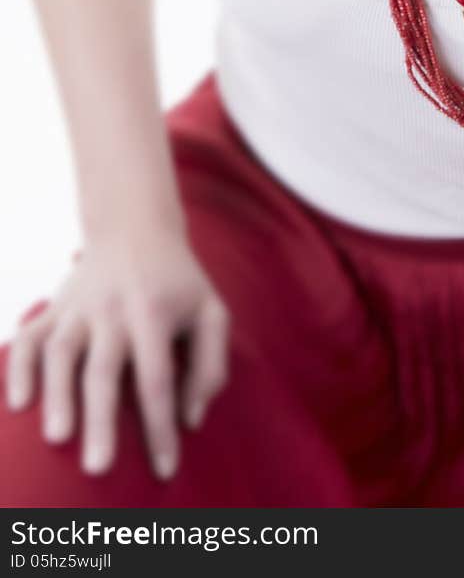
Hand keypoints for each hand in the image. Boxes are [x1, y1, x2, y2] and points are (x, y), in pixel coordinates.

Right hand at [3, 228, 230, 480]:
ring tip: (57, 438)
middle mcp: (112, 310)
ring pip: (61, 353)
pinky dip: (18, 367)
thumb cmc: (179, 281)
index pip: (158, 379)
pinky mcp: (53, 306)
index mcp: (155, 312)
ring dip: (56, 395)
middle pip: (104, 371)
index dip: (161, 426)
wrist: (135, 226)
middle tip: (98, 468)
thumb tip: (191, 418)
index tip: (165, 469)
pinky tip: (19, 403)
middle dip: (100, 421)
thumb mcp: (212, 310)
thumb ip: (212, 364)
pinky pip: (29, 337)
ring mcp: (77, 307)